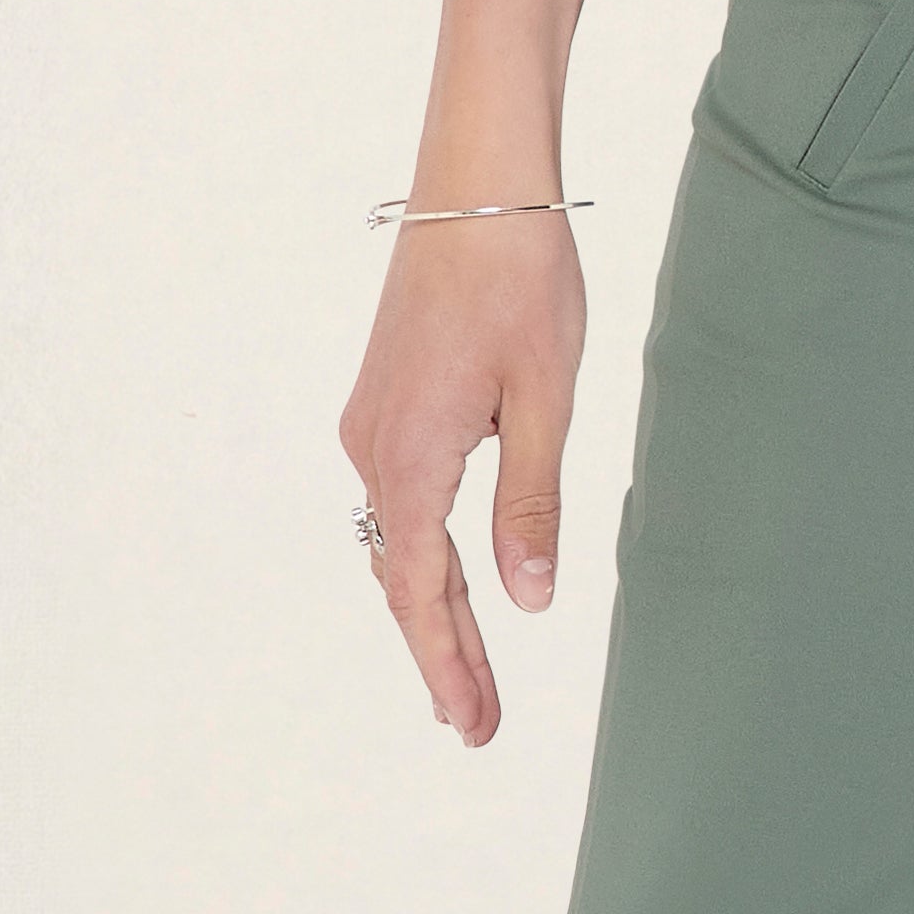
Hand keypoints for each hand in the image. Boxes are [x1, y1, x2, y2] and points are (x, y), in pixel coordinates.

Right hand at [340, 210, 584, 742]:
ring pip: (396, 541)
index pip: (425, 593)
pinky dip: (421, 554)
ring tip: (467, 675)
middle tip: (474, 726)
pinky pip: (396, 500)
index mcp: (411, 457)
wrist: (476, 186)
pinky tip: (446, 579)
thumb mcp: (543, 399)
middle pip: (402, 579)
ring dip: (431, 609)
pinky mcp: (383, 399)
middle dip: (442, 655)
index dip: (450, 665)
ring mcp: (370, 423)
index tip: (471, 726)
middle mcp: (373, 447)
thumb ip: (530, 504)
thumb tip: (528, 603)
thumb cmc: (520, 280)